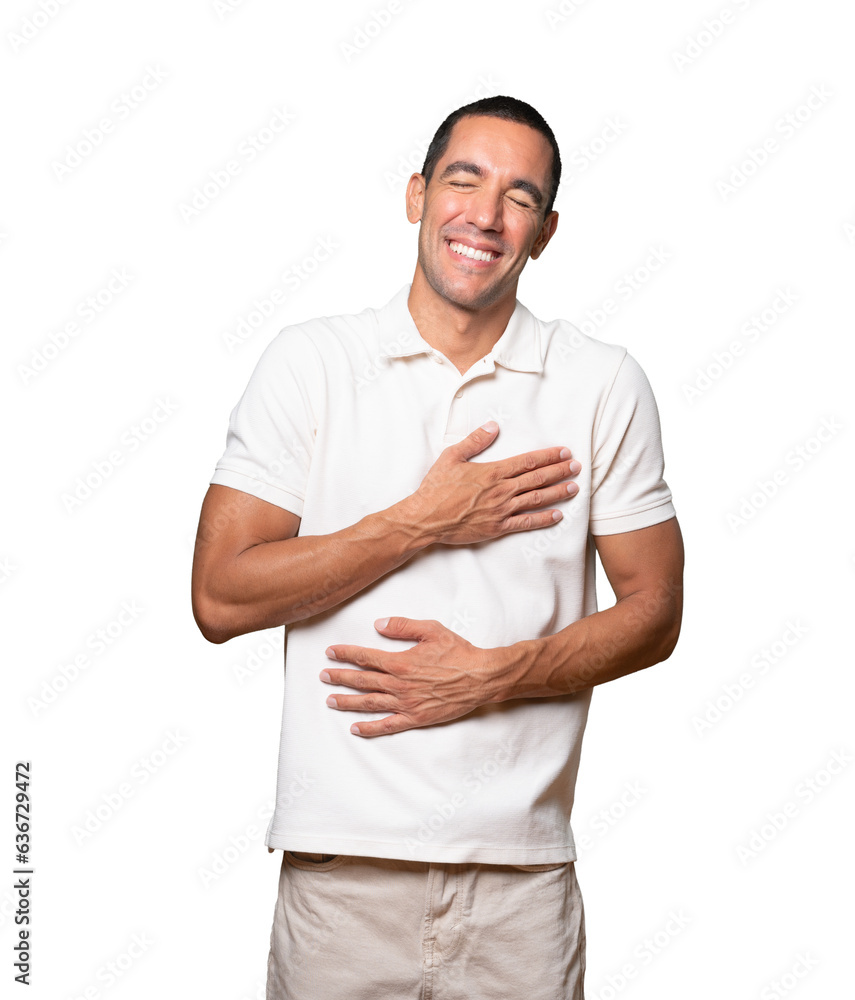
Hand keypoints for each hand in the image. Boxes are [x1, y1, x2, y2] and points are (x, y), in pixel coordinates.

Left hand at [320, 617, 501, 737]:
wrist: (480, 678)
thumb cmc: (458, 652)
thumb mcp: (431, 630)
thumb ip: (402, 626)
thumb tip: (378, 625)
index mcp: (401, 662)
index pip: (365, 657)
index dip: (345, 654)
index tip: (330, 652)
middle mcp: (399, 684)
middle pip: (362, 681)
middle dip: (340, 677)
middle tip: (323, 676)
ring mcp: (406, 703)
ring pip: (369, 704)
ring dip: (347, 702)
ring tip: (330, 700)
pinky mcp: (416, 718)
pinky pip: (388, 725)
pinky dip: (370, 728)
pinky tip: (355, 728)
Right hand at [403, 422, 580, 545]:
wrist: (426, 518)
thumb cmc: (436, 487)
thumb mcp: (451, 457)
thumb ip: (475, 441)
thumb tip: (493, 426)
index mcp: (492, 472)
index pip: (527, 462)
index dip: (548, 456)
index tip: (564, 452)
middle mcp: (501, 490)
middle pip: (537, 479)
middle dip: (559, 472)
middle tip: (576, 467)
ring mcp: (501, 510)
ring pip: (536, 500)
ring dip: (557, 493)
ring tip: (573, 488)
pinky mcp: (497, 528)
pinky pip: (525, 523)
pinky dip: (543, 519)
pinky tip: (557, 515)